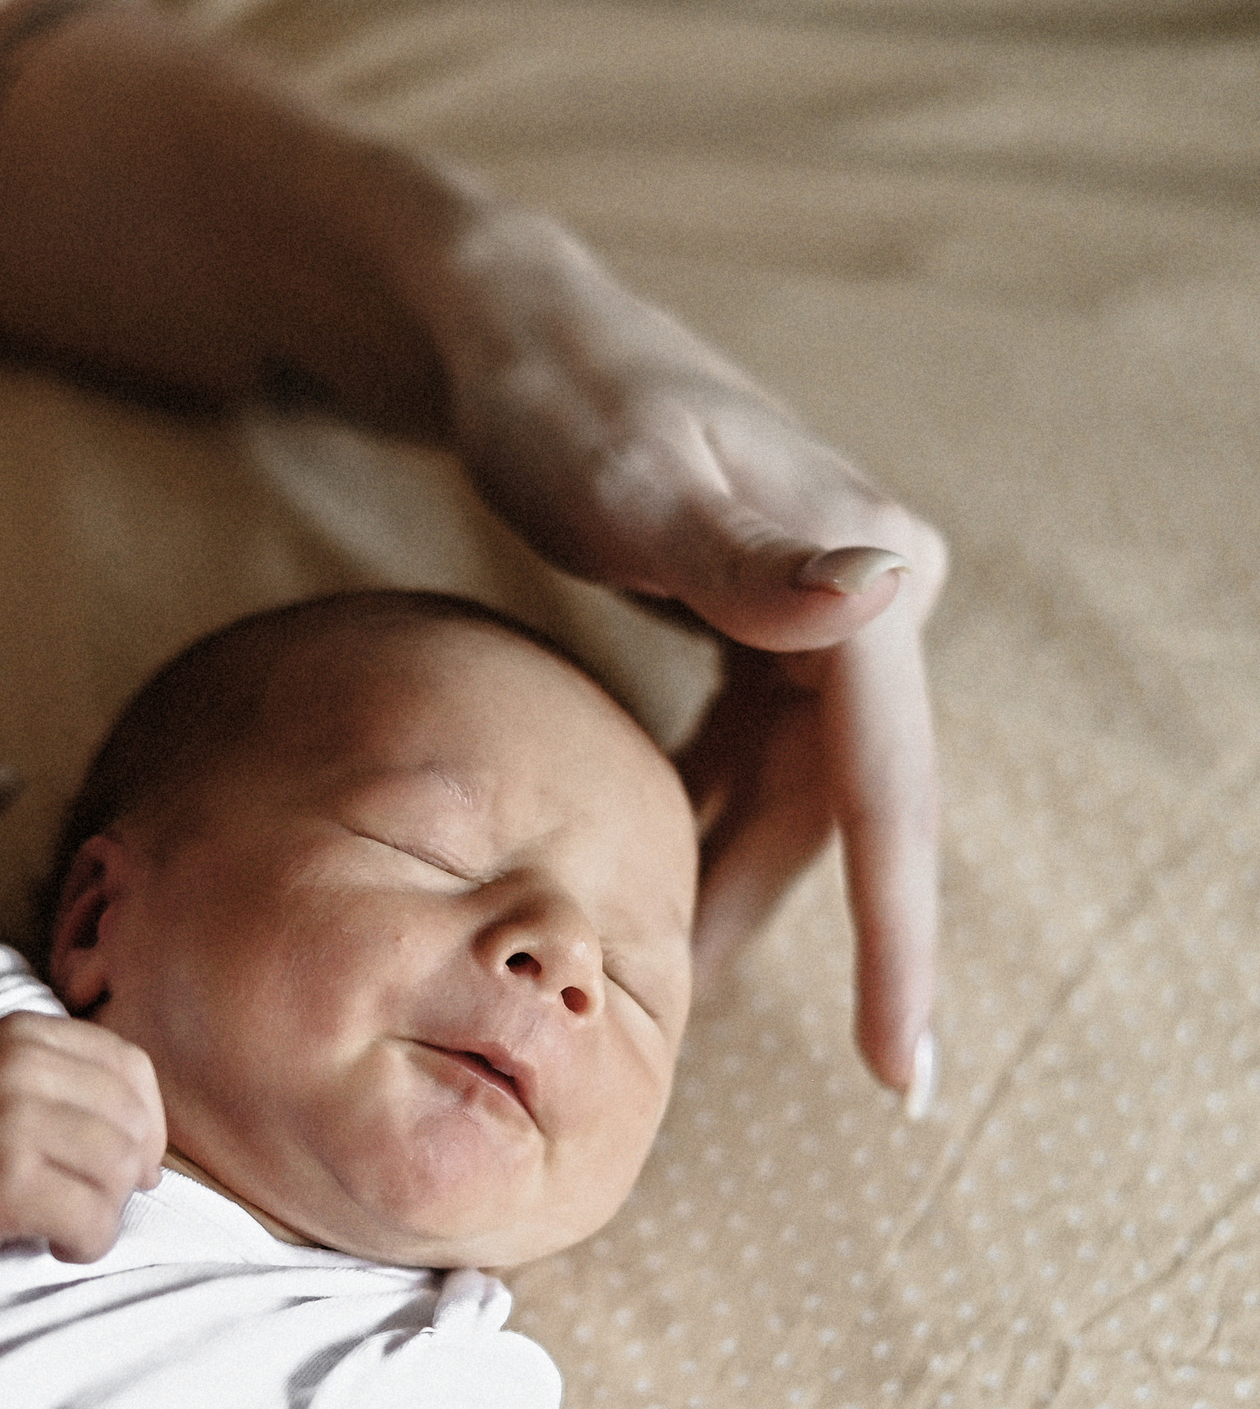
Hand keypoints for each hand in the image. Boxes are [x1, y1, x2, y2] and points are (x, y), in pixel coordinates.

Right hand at [0, 1012, 165, 1274]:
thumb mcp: (10, 1092)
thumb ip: (78, 1094)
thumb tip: (155, 1157)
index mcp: (25, 1033)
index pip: (132, 1069)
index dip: (143, 1126)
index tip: (114, 1167)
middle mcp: (18, 1063)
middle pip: (131, 1124)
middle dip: (121, 1177)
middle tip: (79, 1202)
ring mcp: (7, 1116)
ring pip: (117, 1171)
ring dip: (102, 1212)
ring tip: (61, 1224)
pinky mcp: (0, 1175)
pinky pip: (90, 1217)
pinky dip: (85, 1243)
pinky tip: (51, 1244)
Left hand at [427, 204, 946, 1095]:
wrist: (508, 334)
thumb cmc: (558, 400)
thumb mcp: (630, 480)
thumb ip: (747, 556)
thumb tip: (887, 595)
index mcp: (863, 575)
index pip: (890, 792)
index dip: (896, 943)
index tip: (901, 1073)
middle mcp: (859, 596)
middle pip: (847, 811)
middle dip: (813, 937)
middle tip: (774, 1061)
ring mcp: (810, 614)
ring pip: (793, 796)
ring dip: (743, 890)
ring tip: (668, 994)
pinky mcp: (752, 626)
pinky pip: (747, 759)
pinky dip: (703, 826)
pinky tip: (649, 883)